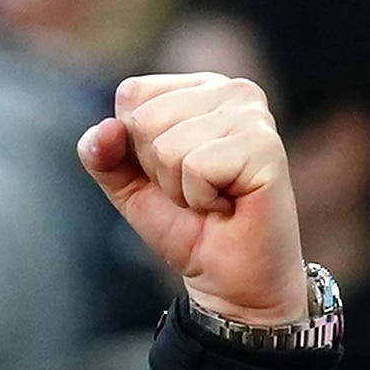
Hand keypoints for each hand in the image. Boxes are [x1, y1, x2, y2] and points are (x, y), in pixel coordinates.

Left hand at [83, 72, 308, 324]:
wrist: (231, 281)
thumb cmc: (188, 227)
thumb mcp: (129, 187)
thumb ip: (103, 154)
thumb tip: (105, 130)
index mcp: (200, 88)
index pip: (132, 94)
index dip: (135, 147)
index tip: (174, 173)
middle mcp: (232, 90)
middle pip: (145, 118)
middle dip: (157, 170)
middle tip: (196, 191)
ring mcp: (253, 115)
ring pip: (167, 145)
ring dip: (179, 188)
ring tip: (212, 199)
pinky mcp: (266, 146)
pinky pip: (196, 167)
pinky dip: (200, 198)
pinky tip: (228, 206)